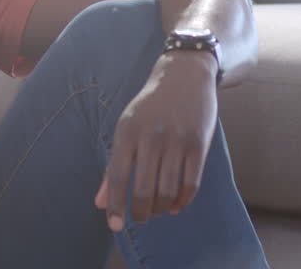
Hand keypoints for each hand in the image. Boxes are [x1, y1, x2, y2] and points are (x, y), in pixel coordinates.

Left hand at [95, 51, 217, 231]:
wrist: (184, 74)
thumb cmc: (150, 105)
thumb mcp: (126, 126)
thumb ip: (113, 166)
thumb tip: (101, 204)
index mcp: (127, 131)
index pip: (117, 176)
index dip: (115, 205)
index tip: (115, 226)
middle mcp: (151, 136)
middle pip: (144, 189)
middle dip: (140, 212)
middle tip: (140, 219)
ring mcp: (177, 140)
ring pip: (168, 190)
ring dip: (161, 208)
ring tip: (156, 210)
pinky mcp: (199, 144)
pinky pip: (191, 183)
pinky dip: (182, 200)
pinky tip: (175, 205)